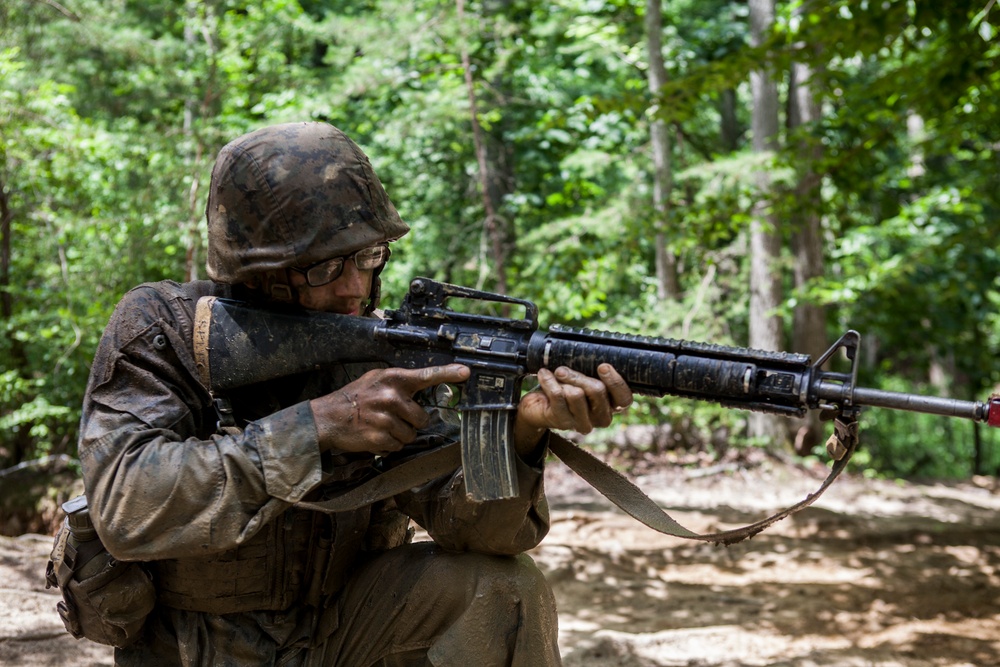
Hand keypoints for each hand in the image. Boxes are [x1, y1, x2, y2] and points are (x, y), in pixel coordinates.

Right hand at [311, 364, 469, 454]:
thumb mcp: (376, 380)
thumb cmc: (356, 397)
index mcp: (393, 379)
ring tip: (381, 426)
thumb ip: (400, 383)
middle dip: (412, 421)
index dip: (448, 373)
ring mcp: (386, 418)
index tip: (466, 372)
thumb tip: (424, 387)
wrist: (328, 416)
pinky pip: (398, 446)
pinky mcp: (380, 437)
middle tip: (394, 417)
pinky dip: (389, 445)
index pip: (426, 375)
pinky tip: (375, 435)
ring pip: (411, 435)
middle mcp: (391, 397)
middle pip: (422, 418)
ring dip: (400, 435)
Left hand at [513, 363, 632, 454]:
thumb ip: (593, 371)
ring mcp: (582, 422)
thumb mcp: (583, 378)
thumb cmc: (565, 387)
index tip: (602, 366)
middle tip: (563, 369)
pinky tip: (544, 375)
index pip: (624, 399)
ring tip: (556, 375)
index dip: (615, 382)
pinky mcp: (563, 422)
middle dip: (579, 375)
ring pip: (577, 394)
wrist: (537, 405)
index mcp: (611, 405)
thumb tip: (594, 351)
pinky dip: (548, 381)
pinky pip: (558, 395)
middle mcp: (600, 417)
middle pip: (598, 391)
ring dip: (564, 379)